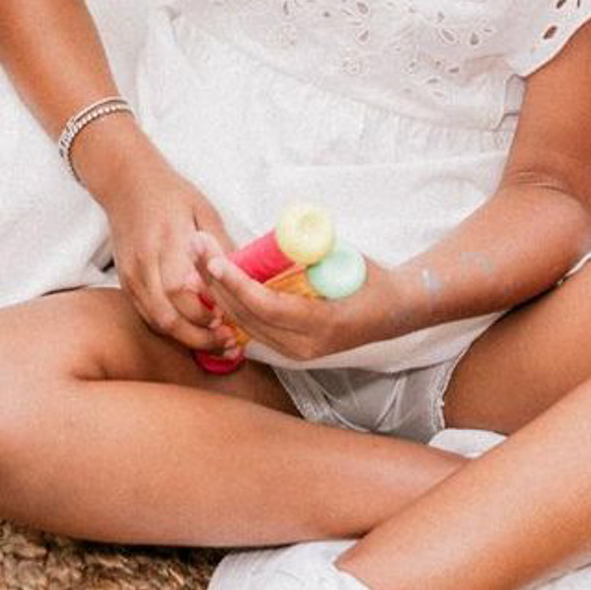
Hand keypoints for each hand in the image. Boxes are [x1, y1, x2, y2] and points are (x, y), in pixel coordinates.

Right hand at [90, 139, 236, 352]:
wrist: (125, 181)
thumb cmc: (169, 193)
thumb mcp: (203, 211)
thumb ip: (222, 246)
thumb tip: (246, 276)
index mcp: (167, 242)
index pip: (181, 290)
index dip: (205, 313)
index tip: (230, 320)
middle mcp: (144, 263)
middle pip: (167, 316)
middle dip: (199, 336)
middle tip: (228, 340)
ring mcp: (132, 275)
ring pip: (156, 321)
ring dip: (186, 338)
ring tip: (215, 341)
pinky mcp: (126, 282)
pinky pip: (148, 315)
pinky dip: (172, 328)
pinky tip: (193, 330)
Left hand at [194, 244, 398, 365]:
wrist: (393, 312)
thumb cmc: (371, 281)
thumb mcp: (343, 262)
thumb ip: (307, 255)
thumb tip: (275, 238)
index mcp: (322, 325)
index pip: (267, 306)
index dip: (238, 284)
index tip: (216, 260)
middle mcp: (304, 346)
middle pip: (247, 316)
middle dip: (217, 281)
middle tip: (197, 246)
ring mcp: (295, 352)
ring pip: (243, 323)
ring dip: (217, 291)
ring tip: (197, 258)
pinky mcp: (288, 348)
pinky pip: (251, 325)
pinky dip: (231, 303)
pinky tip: (213, 281)